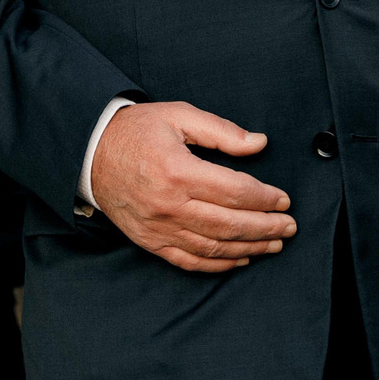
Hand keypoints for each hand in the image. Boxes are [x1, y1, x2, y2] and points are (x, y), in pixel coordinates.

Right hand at [91, 101, 295, 273]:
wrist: (89, 153)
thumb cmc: (136, 131)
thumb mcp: (178, 115)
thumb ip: (221, 131)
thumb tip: (259, 143)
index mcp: (178, 171)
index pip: (235, 192)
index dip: (265, 198)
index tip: (284, 199)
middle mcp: (169, 205)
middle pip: (230, 224)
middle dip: (266, 227)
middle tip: (289, 227)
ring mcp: (158, 227)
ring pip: (213, 246)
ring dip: (249, 248)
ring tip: (273, 244)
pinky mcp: (149, 241)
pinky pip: (188, 260)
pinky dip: (217, 263)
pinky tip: (238, 259)